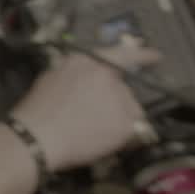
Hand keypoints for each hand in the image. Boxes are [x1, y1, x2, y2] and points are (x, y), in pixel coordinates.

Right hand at [13, 39, 158, 171]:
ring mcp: (119, 99)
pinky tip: (100, 139)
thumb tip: (88, 78)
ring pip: (129, 109)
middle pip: (122, 89)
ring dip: (117, 118)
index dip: (142, 55)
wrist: (38, 136)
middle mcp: (108, 76)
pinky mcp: (126, 122)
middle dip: (112, 101)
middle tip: (93, 117)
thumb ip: (76, 72)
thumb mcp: (53, 75)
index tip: (156, 56)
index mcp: (89, 62)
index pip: (122, 54)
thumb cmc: (38, 108)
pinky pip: (131, 129)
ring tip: (94, 130)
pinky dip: (120, 135)